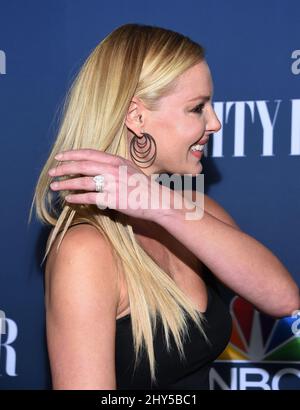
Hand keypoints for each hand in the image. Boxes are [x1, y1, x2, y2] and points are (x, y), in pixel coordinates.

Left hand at [48, 148, 173, 222]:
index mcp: (115, 160)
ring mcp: (112, 184)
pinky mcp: (112, 199)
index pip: (88, 153)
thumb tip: (95, 166)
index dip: (71, 154)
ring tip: (55, 187)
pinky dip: (77, 198)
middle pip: (81, 165)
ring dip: (66, 184)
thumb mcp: (128, 169)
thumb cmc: (142, 186)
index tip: (59, 157)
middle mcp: (112, 169)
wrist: (156, 200)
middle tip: (51, 172)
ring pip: (82, 181)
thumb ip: (112, 166)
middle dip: (63, 168)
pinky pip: (89, 198)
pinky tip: (69, 200)